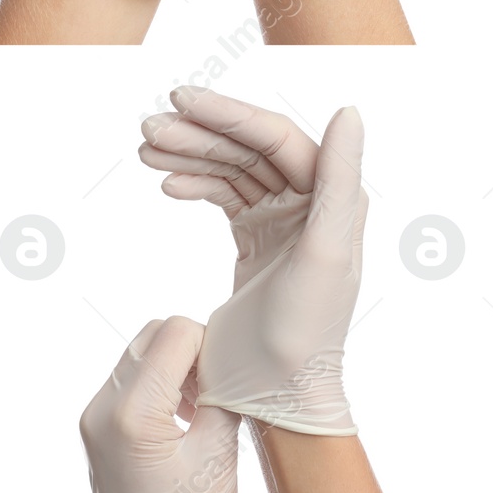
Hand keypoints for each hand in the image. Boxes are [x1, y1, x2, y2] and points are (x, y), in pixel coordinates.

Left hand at [44, 317, 238, 492]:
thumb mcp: (219, 456)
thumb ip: (221, 395)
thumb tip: (227, 356)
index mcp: (131, 413)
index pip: (174, 333)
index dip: (212, 347)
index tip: (230, 381)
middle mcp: (101, 407)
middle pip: (152, 336)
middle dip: (191, 352)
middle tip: (218, 393)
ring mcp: (92, 416)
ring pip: (139, 355)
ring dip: (175, 368)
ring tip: (201, 410)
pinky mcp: (95, 426)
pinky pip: (129, 381)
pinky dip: (158, 386)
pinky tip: (182, 420)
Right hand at [139, 87, 366, 432]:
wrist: (274, 392)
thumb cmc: (304, 330)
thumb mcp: (325, 252)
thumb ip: (340, 178)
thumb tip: (348, 109)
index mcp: (332, 197)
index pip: (275, 137)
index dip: (228, 113)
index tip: (179, 100)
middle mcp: (310, 202)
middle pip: (248, 147)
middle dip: (197, 134)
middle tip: (146, 130)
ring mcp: (280, 220)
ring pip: (231, 167)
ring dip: (188, 155)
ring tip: (144, 153)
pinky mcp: (254, 239)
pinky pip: (222, 194)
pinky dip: (193, 184)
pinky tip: (165, 186)